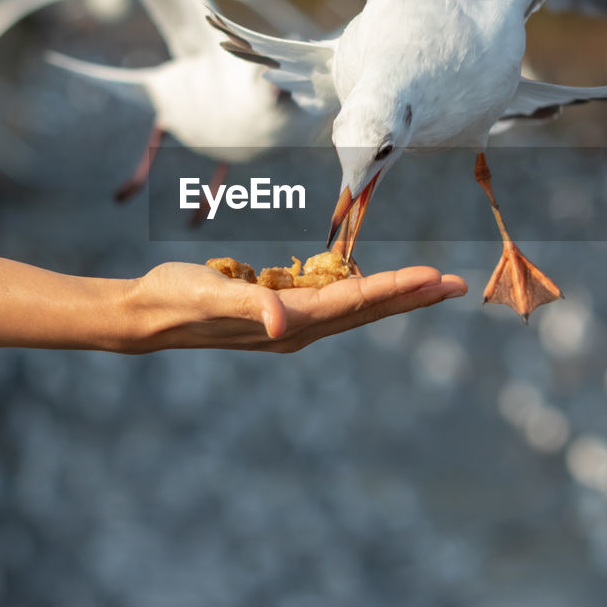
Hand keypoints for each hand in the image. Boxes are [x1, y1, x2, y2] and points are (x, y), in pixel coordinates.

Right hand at [114, 263, 468, 353]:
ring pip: (355, 309)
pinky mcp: (279, 315)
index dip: (396, 289)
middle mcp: (297, 328)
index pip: (355, 303)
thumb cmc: (178, 297)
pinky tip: (372, 286)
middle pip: (367, 310)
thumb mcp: (210, 293)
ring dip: (395, 296)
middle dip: (413, 297)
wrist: (149, 315)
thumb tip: (282, 322)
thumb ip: (249, 303)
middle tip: (457, 285)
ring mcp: (290, 325)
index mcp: (289, 321)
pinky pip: (333, 305)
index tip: (435, 277)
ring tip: (429, 284)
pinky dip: (363, 295)